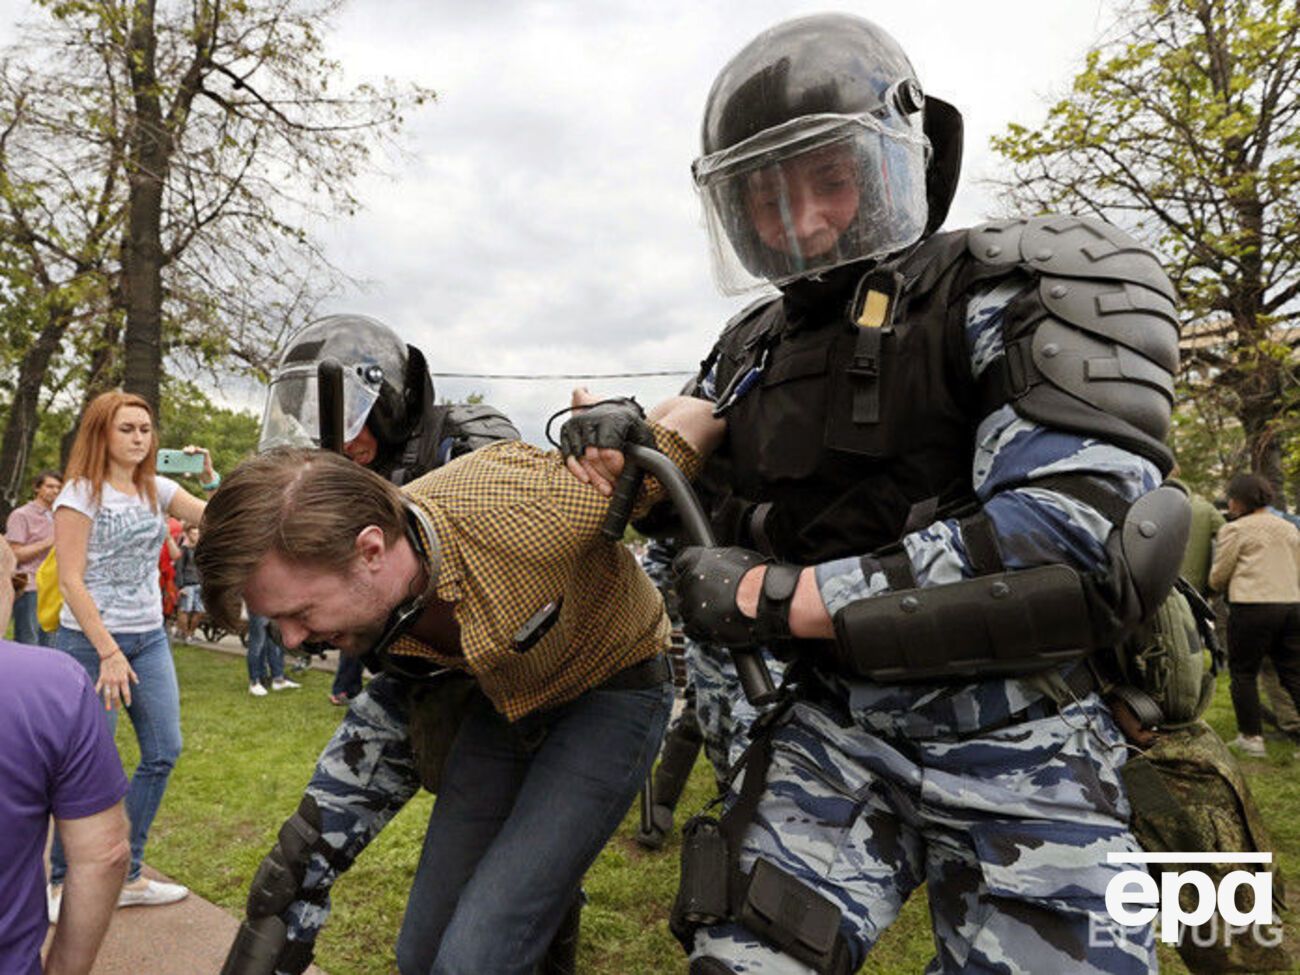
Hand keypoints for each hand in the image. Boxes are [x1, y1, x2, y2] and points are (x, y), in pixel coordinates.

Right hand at [95, 648, 138, 709]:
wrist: (110, 654)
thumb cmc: (121, 660)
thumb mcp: (129, 668)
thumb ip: (133, 676)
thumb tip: (137, 682)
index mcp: (124, 679)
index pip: (126, 692)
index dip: (127, 699)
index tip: (128, 705)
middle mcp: (116, 681)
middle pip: (116, 696)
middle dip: (117, 703)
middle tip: (118, 709)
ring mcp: (108, 680)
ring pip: (107, 694)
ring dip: (107, 702)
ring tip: (108, 709)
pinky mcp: (101, 678)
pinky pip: (98, 687)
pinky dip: (96, 693)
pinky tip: (95, 699)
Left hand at [183, 444, 213, 482]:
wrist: (205, 473)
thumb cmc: (196, 471)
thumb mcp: (191, 472)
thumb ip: (188, 473)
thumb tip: (185, 475)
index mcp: (189, 456)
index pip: (186, 450)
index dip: (184, 450)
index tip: (183, 452)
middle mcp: (195, 453)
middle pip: (190, 448)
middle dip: (188, 449)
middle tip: (186, 452)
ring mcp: (201, 453)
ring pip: (196, 448)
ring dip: (193, 449)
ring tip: (192, 452)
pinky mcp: (206, 454)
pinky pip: (205, 451)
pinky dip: (202, 450)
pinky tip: (199, 451)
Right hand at [560, 388, 652, 495]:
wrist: (611, 408)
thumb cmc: (628, 424)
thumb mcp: (642, 434)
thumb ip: (647, 450)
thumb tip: (654, 470)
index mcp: (612, 419)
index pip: (609, 450)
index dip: (615, 469)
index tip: (622, 477)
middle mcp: (592, 420)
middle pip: (594, 458)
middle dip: (606, 477)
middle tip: (616, 487)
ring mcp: (577, 425)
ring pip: (582, 459)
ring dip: (594, 478)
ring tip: (606, 489)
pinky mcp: (567, 431)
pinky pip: (568, 456)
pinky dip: (577, 471)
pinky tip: (587, 480)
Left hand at [672, 546, 800, 647]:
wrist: (766, 599)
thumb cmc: (757, 578)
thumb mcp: (734, 555)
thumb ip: (715, 559)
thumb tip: (712, 562)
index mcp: (697, 559)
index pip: (680, 564)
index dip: (688, 572)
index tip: (694, 577)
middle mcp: (690, 578)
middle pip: (681, 587)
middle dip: (693, 592)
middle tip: (709, 598)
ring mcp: (692, 602)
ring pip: (684, 608)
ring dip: (696, 612)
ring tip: (715, 613)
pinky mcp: (698, 623)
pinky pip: (690, 628)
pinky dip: (699, 629)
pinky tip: (711, 626)